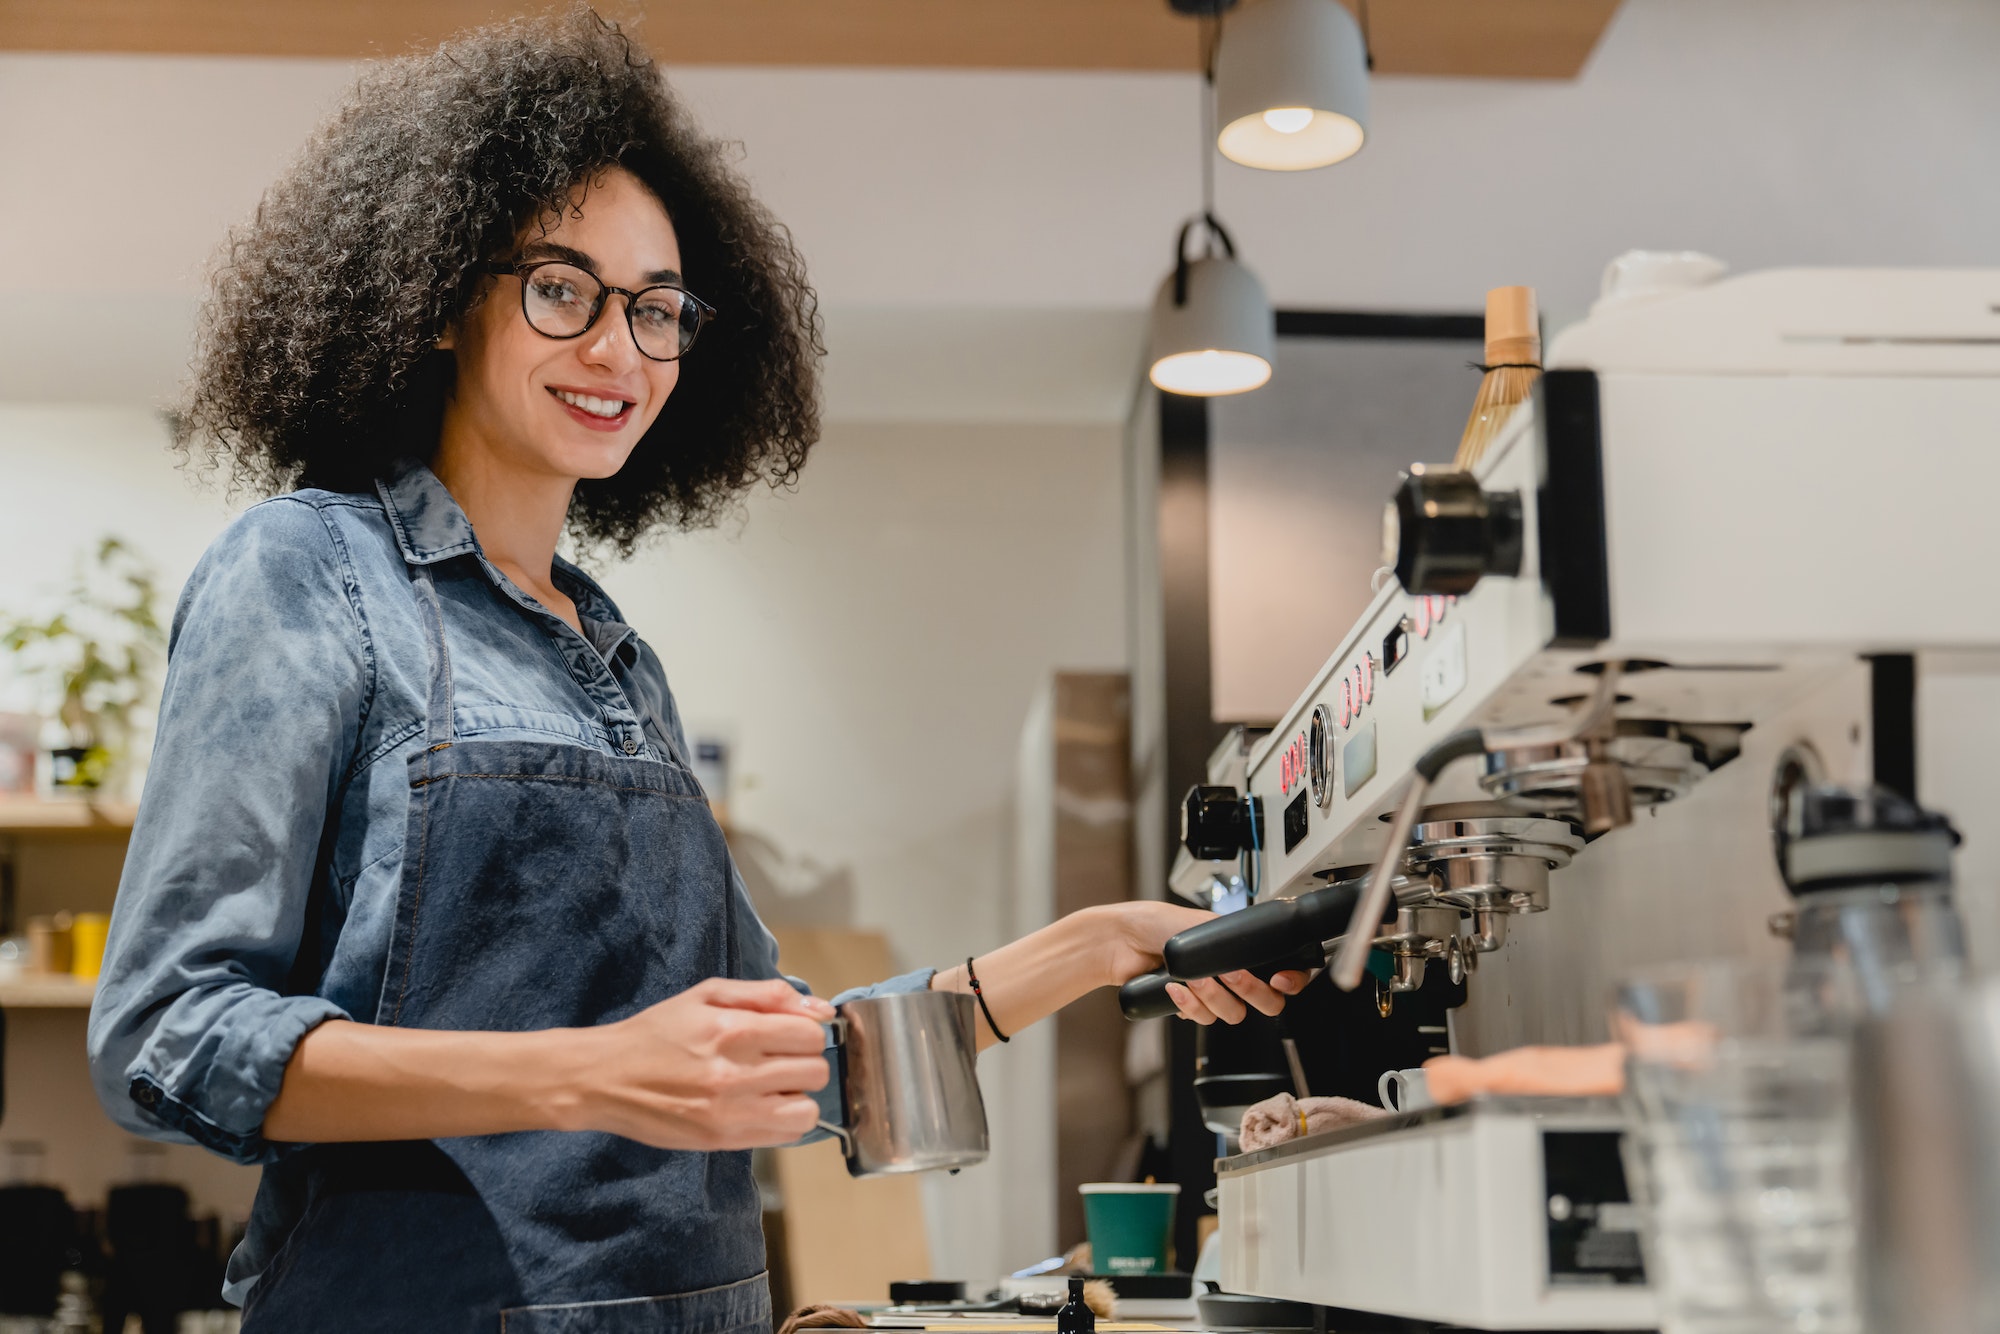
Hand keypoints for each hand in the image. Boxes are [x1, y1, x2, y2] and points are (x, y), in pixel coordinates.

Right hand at [574, 978, 835, 1150]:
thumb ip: (767, 995)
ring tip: (773, 1086)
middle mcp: (736, 1075)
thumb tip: (820, 1009)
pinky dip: (783, 1121)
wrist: (606, 1078)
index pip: (811, 1035)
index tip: (789, 1034)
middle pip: (815, 1072)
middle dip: (804, 1062)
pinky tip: (760, 1106)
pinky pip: (786, 1137)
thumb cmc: (657, 1032)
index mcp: (734, 1030)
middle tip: (778, 1059)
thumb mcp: (707, 994)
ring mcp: (731, 1114)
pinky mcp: (724, 1141)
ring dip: (798, 1096)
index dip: (806, 1031)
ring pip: (808, 1111)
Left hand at [1092, 901, 1311, 1025]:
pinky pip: (1203, 1019)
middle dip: (1248, 990)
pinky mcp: (1190, 1007)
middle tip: (1230, 975)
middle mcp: (1231, 973)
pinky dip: (1189, 1005)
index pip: (1283, 973)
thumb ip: (1235, 940)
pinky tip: (1173, 988)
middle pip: (1265, 1002)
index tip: (1279, 980)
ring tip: (1191, 978)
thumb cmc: (1157, 923)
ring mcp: (1211, 992)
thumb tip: (1254, 957)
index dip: (1290, 981)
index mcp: (1240, 950)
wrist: (1122, 941)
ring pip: (1232, 1014)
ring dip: (1212, 996)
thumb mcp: (1204, 924)